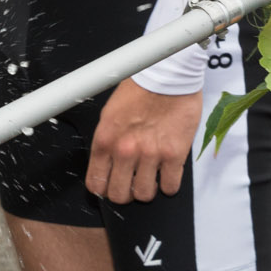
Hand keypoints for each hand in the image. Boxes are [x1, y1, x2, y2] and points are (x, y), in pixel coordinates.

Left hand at [83, 76, 208, 202]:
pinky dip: (168, 184)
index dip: (103, 189)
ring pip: (144, 194)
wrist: (168, 75)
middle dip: (125, 193)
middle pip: (119, 195)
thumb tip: (107, 163)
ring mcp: (151, 154)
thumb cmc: (139, 89)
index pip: (96, 183)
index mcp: (105, 140)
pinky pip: (170, 187)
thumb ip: (108, 141)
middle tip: (131, 183)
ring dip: (147, 189)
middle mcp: (125, 150)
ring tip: (150, 176)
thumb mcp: (110, 114)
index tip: (110, 186)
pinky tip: (167, 173)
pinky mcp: (174, 154)